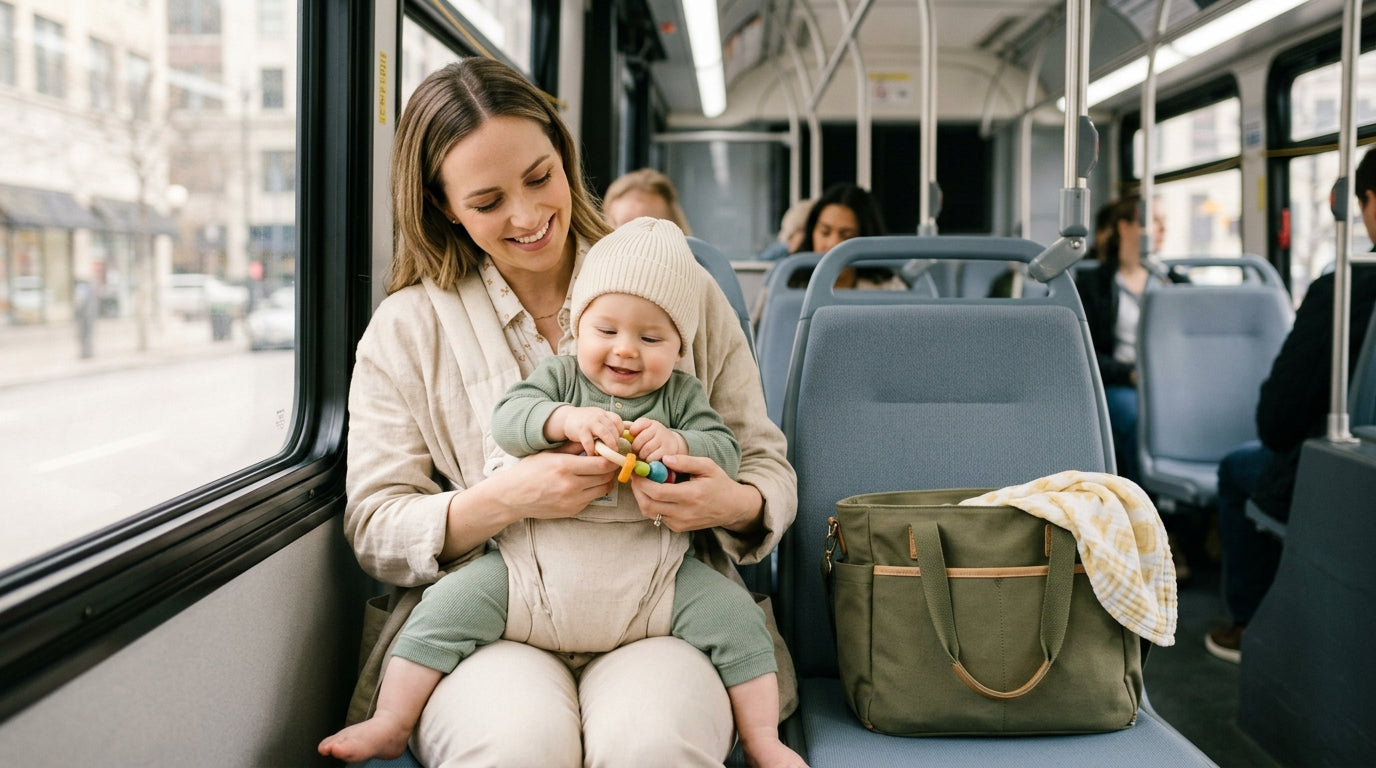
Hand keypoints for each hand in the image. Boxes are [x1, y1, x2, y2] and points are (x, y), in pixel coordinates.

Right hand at [491, 445, 617, 519]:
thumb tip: (594, 439)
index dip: (612, 459)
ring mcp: (572, 500)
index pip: (602, 464)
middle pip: (605, 477)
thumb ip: (573, 447)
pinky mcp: (572, 510)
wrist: (513, 496)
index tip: (613, 454)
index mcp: (565, 466)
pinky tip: (586, 483)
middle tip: (610, 462)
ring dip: (605, 480)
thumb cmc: (529, 470)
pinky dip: (593, 490)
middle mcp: (571, 485)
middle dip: (611, 469)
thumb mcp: (549, 453)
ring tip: (600, 472)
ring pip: (602, 489)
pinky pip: (592, 499)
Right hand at [552, 405, 625, 457]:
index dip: (620, 432)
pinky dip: (592, 450)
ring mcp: (590, 422)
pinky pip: (589, 441)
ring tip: (609, 455)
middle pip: (613, 428)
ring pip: (605, 433)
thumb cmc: (585, 422)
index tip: (619, 441)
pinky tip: (593, 455)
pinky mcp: (581, 430)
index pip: (618, 421)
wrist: (566, 418)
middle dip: (616, 441)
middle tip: (616, 451)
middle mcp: (599, 416)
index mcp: (604, 414)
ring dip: (609, 445)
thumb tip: (620, 442)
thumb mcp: (598, 420)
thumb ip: (608, 427)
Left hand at [626, 417, 687, 462]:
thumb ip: (635, 430)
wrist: (672, 443)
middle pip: (641, 439)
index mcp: (650, 423)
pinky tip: (649, 459)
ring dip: (642, 454)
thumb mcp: (645, 430)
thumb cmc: (653, 438)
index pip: (640, 424)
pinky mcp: (667, 451)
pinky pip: (653, 457)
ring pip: (646, 449)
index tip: (632, 436)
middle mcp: (658, 429)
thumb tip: (623, 435)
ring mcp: (664, 439)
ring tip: (643, 455)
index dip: (633, 431)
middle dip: (636, 447)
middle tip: (636, 450)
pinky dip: (648, 460)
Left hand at [630, 453, 761, 533]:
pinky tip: (656, 493)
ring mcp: (680, 523)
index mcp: (691, 496)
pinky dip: (651, 504)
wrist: (732, 508)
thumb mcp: (707, 466)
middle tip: (636, 475)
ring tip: (644, 482)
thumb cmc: (719, 484)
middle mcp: (684, 513)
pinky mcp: (678, 528)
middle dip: (637, 489)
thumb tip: (664, 458)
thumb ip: (685, 461)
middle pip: (648, 504)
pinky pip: (657, 516)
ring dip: (641, 497)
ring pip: (649, 512)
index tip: (637, 469)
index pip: (657, 492)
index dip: (642, 481)